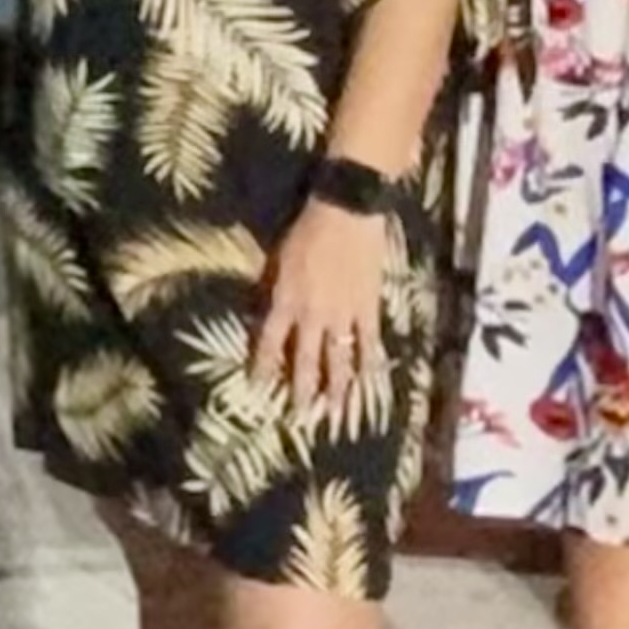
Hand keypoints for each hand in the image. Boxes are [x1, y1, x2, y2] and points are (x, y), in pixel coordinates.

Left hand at [251, 201, 389, 424]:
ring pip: (338, 360)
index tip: (258, 387)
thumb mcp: (278, 258)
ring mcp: (342, 315)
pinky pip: (369, 341)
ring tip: (335, 412)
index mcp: (285, 301)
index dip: (263, 366)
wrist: (346, 212)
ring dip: (336, 389)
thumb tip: (263, 310)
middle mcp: (312, 315)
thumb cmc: (307, 229)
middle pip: (304, 362)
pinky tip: (371, 380)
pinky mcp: (368, 307)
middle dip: (301, 392)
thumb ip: (271, 288)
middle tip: (300, 417)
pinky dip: (370, 362)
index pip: (269, 343)